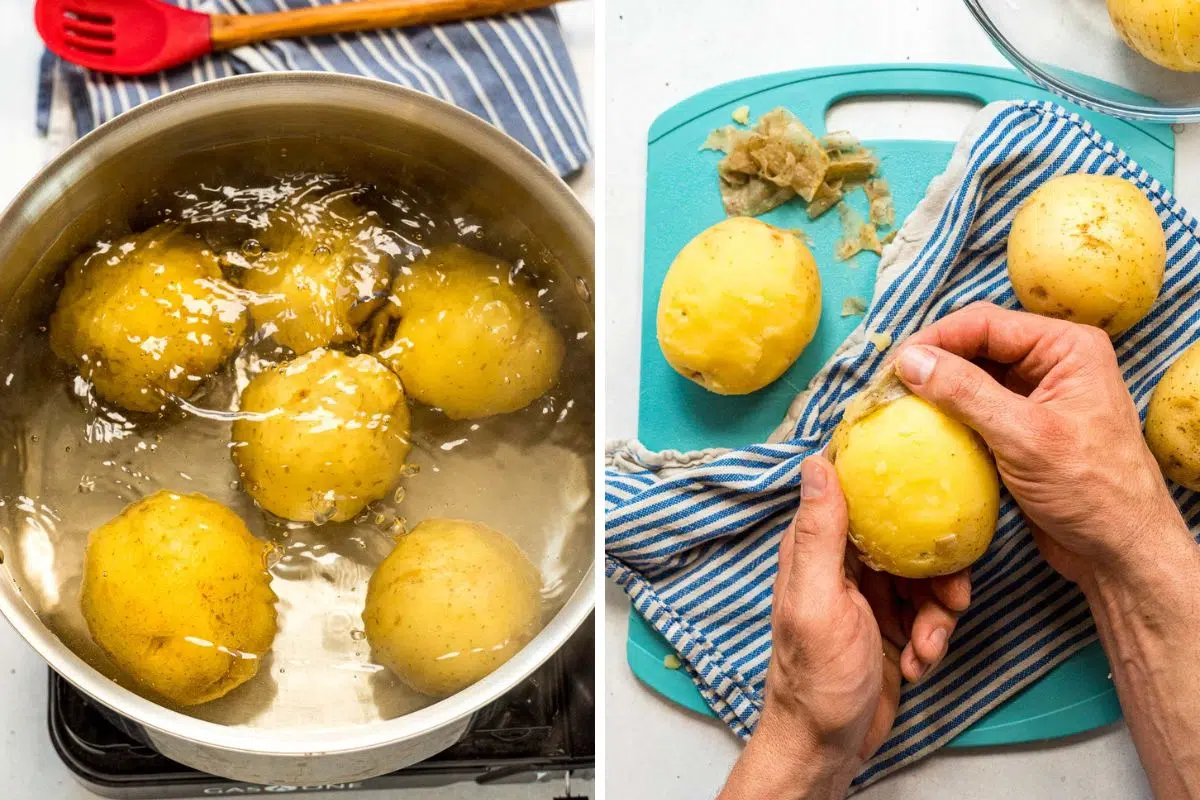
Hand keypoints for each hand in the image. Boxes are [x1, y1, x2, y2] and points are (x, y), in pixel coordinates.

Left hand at [719, 456, 969, 799]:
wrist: (828, 746)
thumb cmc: (815, 679)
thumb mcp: (818, 600)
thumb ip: (819, 533)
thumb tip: (815, 463)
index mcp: (816, 547)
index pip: (855, 493)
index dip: (894, 486)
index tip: (932, 487)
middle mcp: (842, 564)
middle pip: (905, 534)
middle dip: (937, 567)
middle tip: (953, 598)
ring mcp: (869, 595)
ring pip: (925, 575)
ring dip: (939, 611)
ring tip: (929, 645)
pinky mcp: (891, 624)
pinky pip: (929, 611)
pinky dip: (934, 636)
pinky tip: (921, 662)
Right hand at [893, 302, 1190, 588]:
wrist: (1121, 552)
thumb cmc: (1091, 491)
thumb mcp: (1024, 436)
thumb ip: (965, 393)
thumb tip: (908, 360)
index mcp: (1067, 348)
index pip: (985, 324)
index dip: (934, 339)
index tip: (892, 367)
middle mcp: (1052, 363)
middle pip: (975, 346)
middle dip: (931, 363)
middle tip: (887, 387)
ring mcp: (1036, 397)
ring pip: (971, 378)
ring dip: (935, 391)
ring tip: (895, 406)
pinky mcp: (1021, 429)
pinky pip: (974, 410)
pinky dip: (946, 417)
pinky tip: (920, 430)